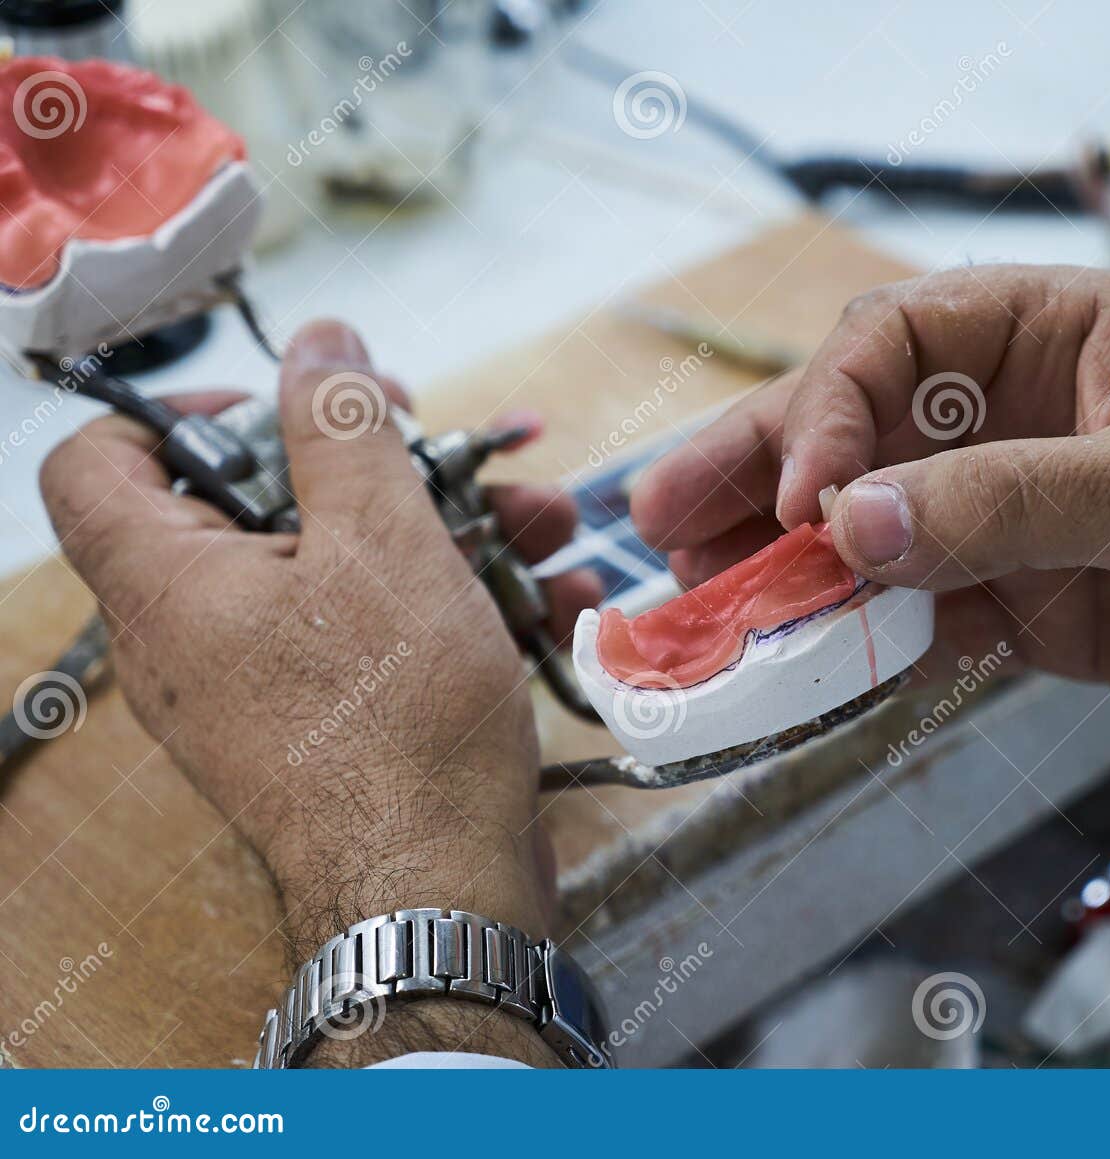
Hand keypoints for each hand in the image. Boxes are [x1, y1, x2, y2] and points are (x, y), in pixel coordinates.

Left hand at [40, 320, 599, 1063]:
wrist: (439, 893)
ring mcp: (266, 686)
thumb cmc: (394, 723)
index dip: (186, 408)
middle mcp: (197, 635)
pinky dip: (455, 607)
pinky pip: (376, 637)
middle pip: (263, 506)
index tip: (294, 405)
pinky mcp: (332, 724)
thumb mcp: (379, 541)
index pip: (104, 459)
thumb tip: (319, 342)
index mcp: (168, 581)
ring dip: (452, 532)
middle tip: (457, 452)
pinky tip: (555, 600)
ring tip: (550, 524)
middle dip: (385, 467)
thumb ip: (342, 426)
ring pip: (343, 570)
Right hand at [631, 266, 1109, 857]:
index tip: (805, 498)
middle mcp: (1022, 421)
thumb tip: (851, 526)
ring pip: (877, 535)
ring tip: (700, 601)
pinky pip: (921, 622)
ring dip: (792, 569)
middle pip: (861, 435)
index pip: (899, 344)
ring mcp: (1021, 521)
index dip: (831, 411)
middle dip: (764, 476)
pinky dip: (864, 646)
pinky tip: (804, 664)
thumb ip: (1011, 502)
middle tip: (662, 522)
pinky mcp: (1035, 615)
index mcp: (1057, 337)